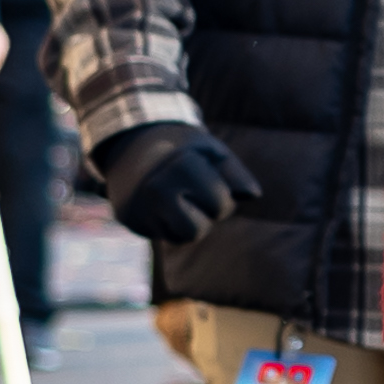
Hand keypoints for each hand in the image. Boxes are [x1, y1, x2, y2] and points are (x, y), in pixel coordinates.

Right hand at [102, 128, 262, 243]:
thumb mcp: (212, 151)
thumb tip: (252, 195)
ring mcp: (140, 207)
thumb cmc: (182, 150)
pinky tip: (164, 204)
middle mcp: (156, 189)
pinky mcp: (131, 220)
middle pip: (199, 230)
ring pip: (182, 237)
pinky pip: (165, 236)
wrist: (132, 145)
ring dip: (190, 223)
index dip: (222, 196)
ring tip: (181, 199)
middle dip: (205, 214)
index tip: (208, 179)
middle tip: (194, 192)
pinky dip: (172, 224)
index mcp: (181, 167)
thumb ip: (236, 173)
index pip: (221, 206)